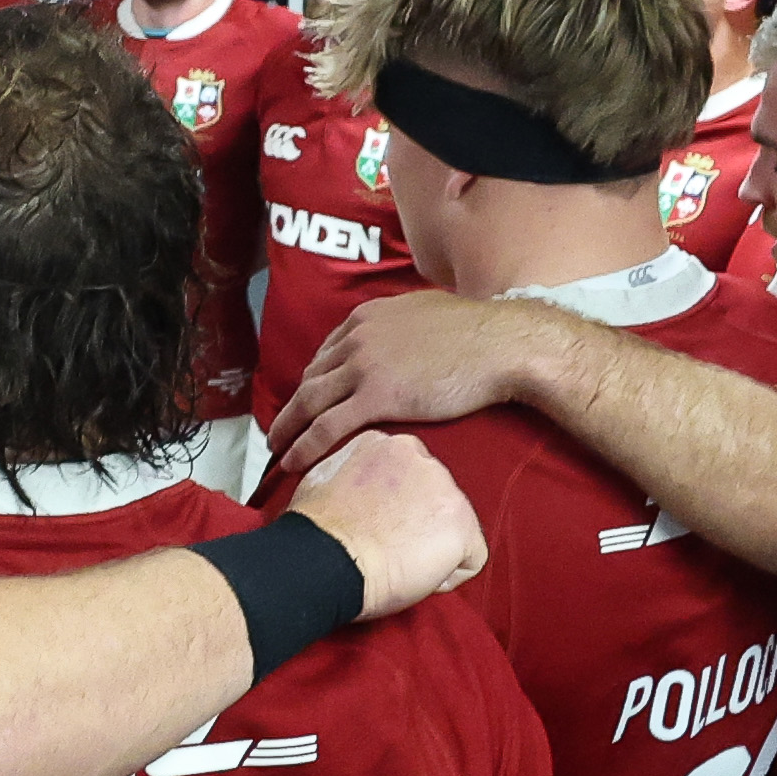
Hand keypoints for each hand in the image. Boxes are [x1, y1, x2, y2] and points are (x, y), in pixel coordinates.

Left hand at [267, 290, 556, 475]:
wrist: (499, 345)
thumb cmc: (477, 333)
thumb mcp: (426, 312)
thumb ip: (403, 324)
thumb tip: (407, 336)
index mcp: (366, 318)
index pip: (326, 353)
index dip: (313, 380)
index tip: (306, 400)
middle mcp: (356, 339)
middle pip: (311, 378)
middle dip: (292, 407)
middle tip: (280, 430)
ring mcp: (363, 367)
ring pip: (309, 403)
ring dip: (286, 429)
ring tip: (276, 450)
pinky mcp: (377, 397)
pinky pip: (327, 427)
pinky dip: (303, 447)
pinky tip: (291, 463)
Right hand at [282, 428, 486, 615]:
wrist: (324, 558)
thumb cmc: (317, 530)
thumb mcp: (327, 477)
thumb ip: (356, 472)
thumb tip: (359, 486)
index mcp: (392, 445)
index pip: (412, 480)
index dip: (395, 511)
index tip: (373, 527)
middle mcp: (425, 459)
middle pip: (436, 502)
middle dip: (418, 527)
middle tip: (385, 548)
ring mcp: (447, 491)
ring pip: (455, 529)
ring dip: (431, 550)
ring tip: (395, 562)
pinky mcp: (462, 526)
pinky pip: (471, 559)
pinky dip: (447, 576)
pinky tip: (413, 575)